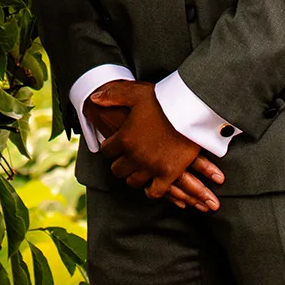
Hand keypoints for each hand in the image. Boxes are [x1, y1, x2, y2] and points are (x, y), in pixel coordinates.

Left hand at [90, 80, 224, 211]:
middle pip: (117, 169)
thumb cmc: (164, 100)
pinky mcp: (168, 174)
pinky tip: (151, 185)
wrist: (191, 109)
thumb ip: (113, 95)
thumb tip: (94, 99)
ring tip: (138, 169)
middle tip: (126, 158)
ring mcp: (151, 167)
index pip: (106, 150)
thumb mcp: (136, 92)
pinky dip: (151, 190)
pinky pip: (154, 192)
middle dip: (120, 163)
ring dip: (133, 175)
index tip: (116, 145)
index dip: (110, 147)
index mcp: (124, 137)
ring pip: (133, 181)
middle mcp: (134, 155)